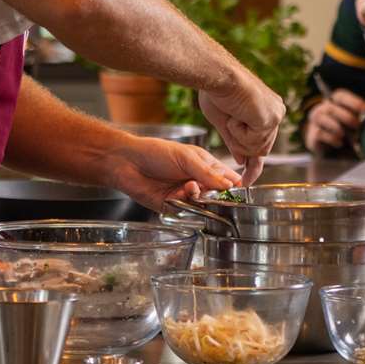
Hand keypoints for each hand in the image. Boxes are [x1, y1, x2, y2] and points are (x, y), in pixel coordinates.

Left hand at [102, 135, 242, 210]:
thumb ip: (208, 172)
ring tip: (189, 187)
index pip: (227, 177)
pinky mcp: (173, 207)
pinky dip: (183, 203)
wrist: (127, 163)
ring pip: (203, 205)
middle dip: (215, 194)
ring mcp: (185, 194)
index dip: (234, 185)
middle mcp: (197, 181)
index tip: (237, 191)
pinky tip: (176, 194)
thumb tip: (230, 185)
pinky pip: (186, 211)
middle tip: (208, 189)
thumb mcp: (186, 157)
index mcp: (205, 165)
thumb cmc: (156, 152)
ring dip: (198, 198)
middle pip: (217, 195)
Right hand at [197, 75, 283, 176]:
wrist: (216, 75)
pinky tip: (236, 115)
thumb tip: (242, 162)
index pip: (263, 143)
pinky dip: (239, 133)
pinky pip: (253, 143)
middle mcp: (275, 113)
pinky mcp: (271, 119)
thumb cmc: (217, 91)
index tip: (246, 181)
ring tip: (232, 115)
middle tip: (230, 124)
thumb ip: (236, 143)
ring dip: (238, 138)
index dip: (254, 163)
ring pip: (257, 149)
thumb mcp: (226, 122)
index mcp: (266, 111)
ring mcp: (275, 116)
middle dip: (242, 146)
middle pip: (261, 150)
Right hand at [302, 88, 364, 153]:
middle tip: (357, 125)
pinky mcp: (312, 136)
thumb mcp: (355, 126)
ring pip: (321, 117)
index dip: (354, 102)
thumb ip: (360, 120)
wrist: (331, 154)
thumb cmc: (346, 134)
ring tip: (344, 134)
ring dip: (336, 127)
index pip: (340, 96)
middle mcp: (323, 109)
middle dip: (346, 116)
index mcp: (335, 103)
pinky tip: (339, 143)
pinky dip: (331, 138)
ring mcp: (316, 122)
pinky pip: (319, 133)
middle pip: (330, 107)